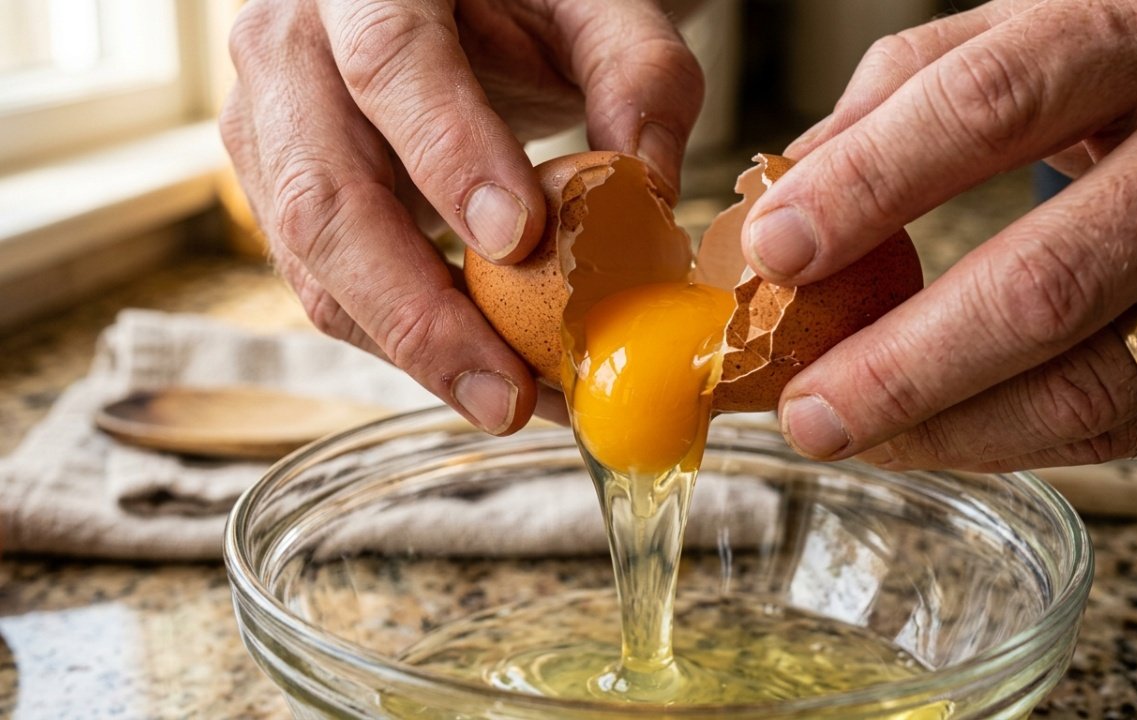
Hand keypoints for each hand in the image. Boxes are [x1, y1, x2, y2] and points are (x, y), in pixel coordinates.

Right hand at [220, 0, 702, 432]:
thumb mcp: (594, 0)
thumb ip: (636, 68)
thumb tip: (646, 184)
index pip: (390, 60)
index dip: (447, 152)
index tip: (518, 242)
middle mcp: (289, 43)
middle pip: (322, 189)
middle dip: (415, 308)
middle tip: (507, 392)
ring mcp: (268, 120)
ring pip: (311, 256)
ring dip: (405, 346)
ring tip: (505, 402)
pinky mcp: (276, 185)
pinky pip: (320, 279)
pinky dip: (396, 337)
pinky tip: (474, 368)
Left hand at [748, 0, 1136, 469]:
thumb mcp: (1048, 23)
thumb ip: (915, 85)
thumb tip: (789, 187)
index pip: (989, 107)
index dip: (868, 185)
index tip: (773, 252)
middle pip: (1042, 284)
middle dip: (899, 366)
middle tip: (804, 410)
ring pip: (1090, 381)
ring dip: (951, 429)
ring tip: (860, 438)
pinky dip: (1025, 444)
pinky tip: (953, 437)